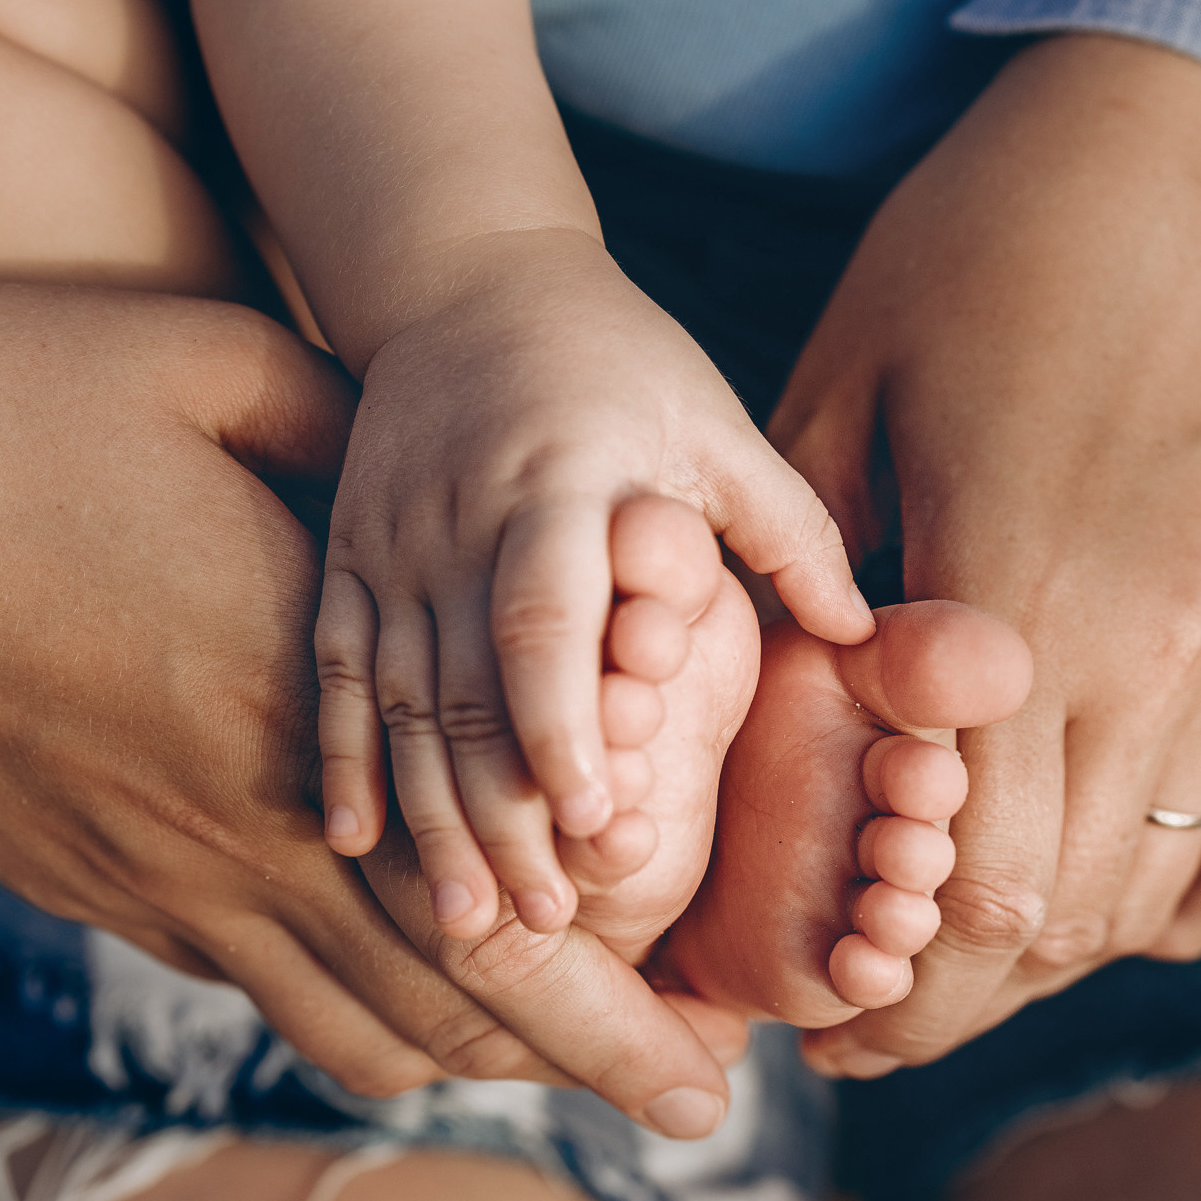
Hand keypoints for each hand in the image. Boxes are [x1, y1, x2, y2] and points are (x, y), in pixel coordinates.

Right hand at [0, 0, 748, 1134]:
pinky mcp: (71, 876)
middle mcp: (232, 824)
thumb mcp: (222, 370)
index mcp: (298, 702)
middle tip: (682, 1103)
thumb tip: (472, 487)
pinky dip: (341, 1006)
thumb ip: (368, 451)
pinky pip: (240, 984)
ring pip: (340, 1021)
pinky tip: (388, 981)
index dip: (616, 1009)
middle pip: (443, 1009)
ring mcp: (141, 870)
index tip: (710, 1067)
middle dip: (580, 1068)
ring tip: (554, 1058)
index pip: (495, 912)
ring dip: (463, 1050)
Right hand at [313, 228, 869, 938]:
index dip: (563, 723)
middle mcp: (459, 520)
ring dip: (428, 818)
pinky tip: (355, 846)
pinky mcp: (345, 556)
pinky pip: (335, 671)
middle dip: (498, 813)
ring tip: (468, 923)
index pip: (544, 618)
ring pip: (394, 700)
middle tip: (541, 924)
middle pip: (462, 687)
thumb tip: (866, 634)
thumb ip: (786, 526)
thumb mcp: (713, 421)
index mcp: (560, 483)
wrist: (466, 275)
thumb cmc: (618, 360)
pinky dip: (342, 760)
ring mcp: (387, 542)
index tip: (594, 820)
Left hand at [772, 37, 1200, 1073]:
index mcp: (1020, 597)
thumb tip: (774, 734)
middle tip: (854, 1006)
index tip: (806, 1002)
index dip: (878, 971)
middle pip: (1052, 917)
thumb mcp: (841, 393)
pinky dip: (1177, 890)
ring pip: (1149, 890)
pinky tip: (1097, 893)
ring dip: (1044, 947)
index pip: (963, 881)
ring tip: (951, 952)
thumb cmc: (983, 255)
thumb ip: (809, 585)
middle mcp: (1156, 654)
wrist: (1194, 151)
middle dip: (943, 990)